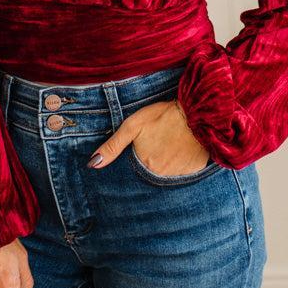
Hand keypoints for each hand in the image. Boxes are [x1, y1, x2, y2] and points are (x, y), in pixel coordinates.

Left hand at [87, 98, 210, 175]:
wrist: (196, 112)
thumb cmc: (162, 116)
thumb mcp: (132, 126)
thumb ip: (112, 146)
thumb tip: (92, 164)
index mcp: (145, 166)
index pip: (136, 169)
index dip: (139, 156)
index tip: (146, 145)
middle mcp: (161, 176)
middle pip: (151, 171)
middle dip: (152, 159)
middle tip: (159, 141)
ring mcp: (179, 175)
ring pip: (167, 171)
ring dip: (167, 161)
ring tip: (170, 142)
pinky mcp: (195, 170)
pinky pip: (184, 171)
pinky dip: (181, 162)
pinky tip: (181, 147)